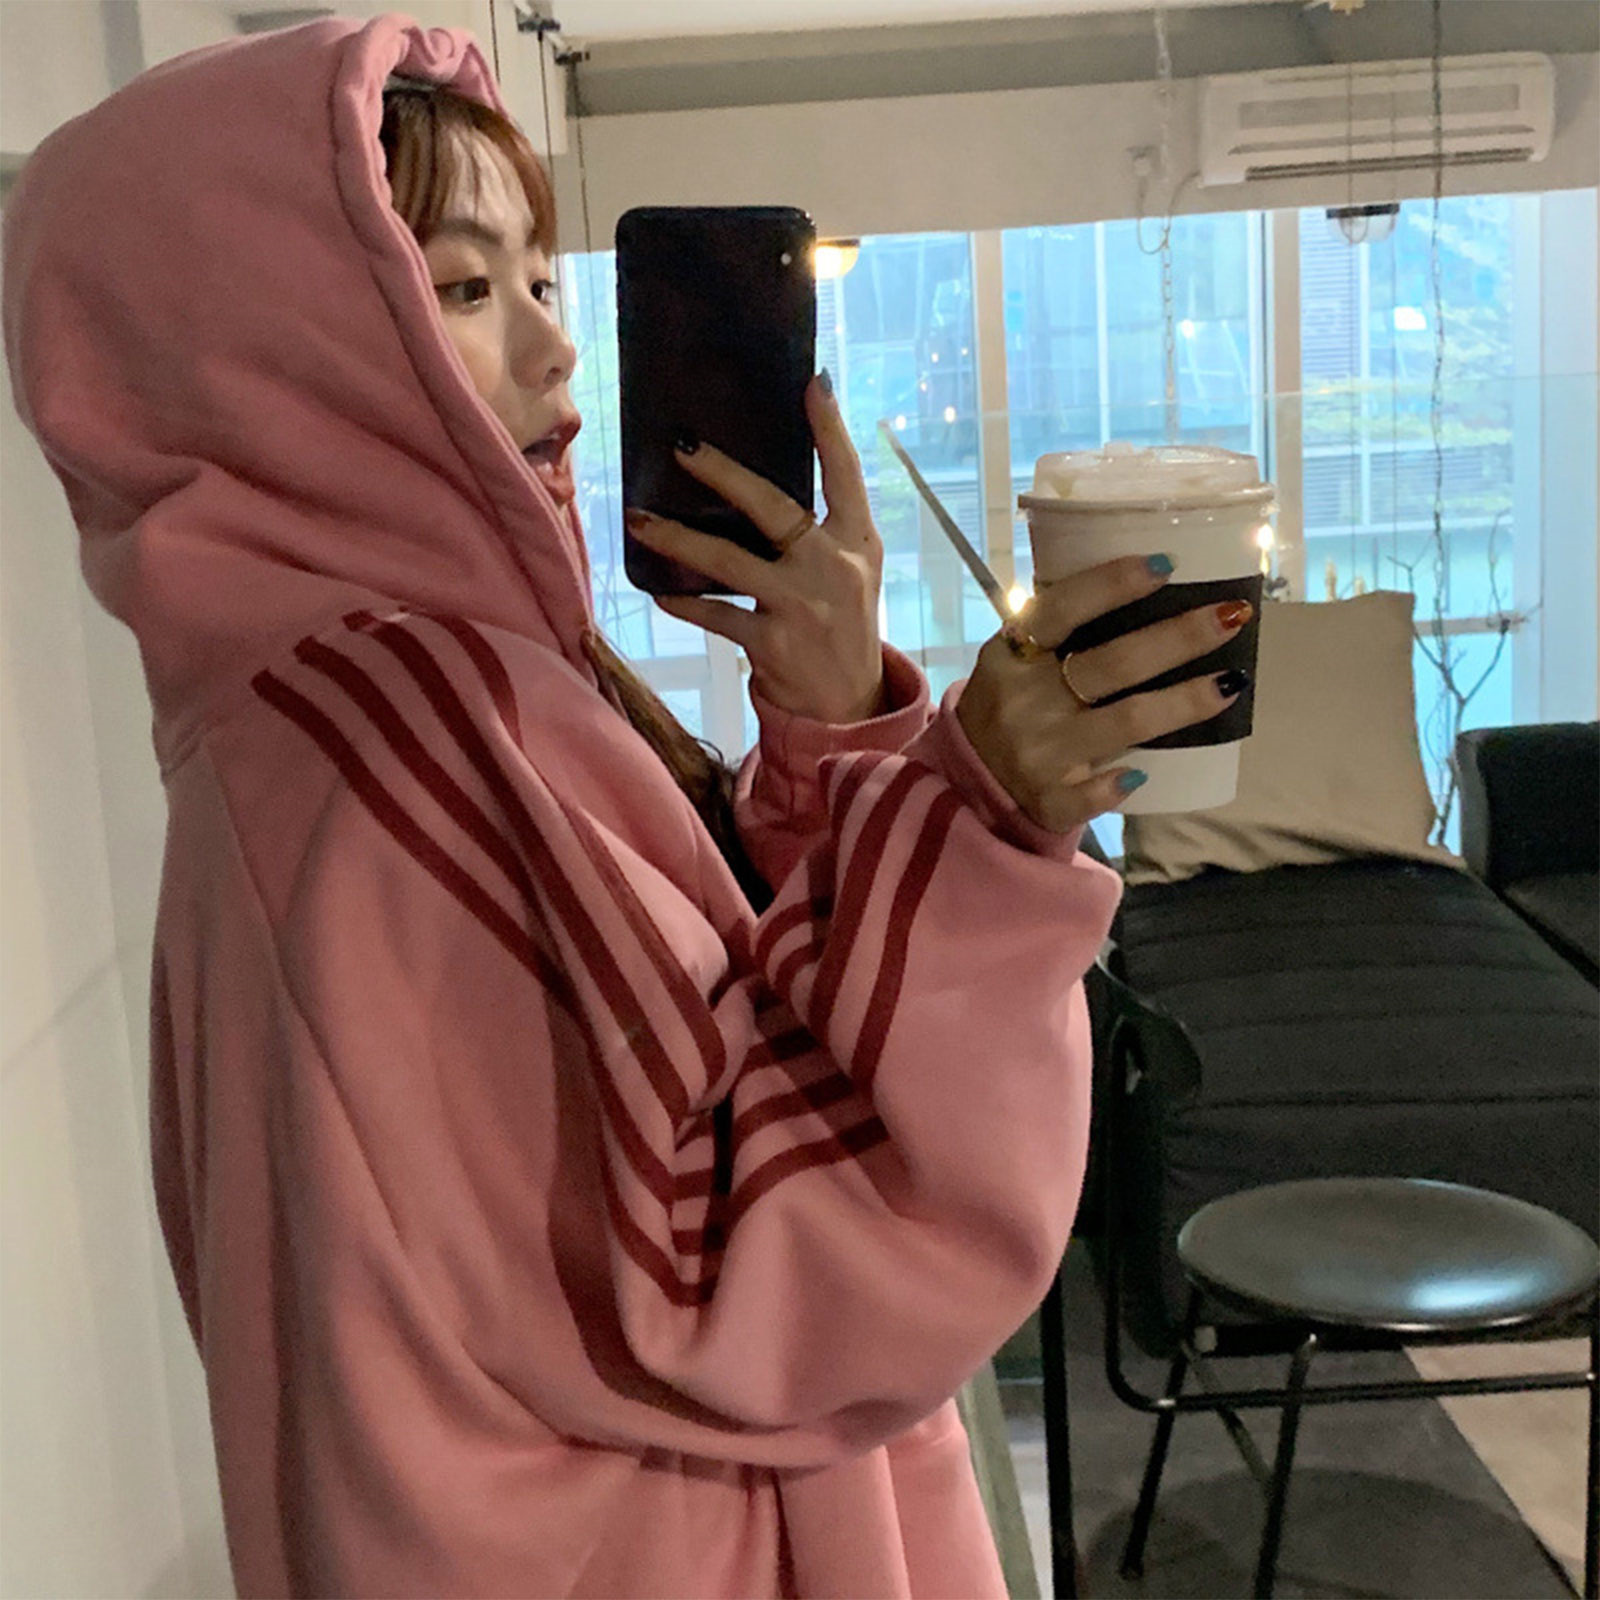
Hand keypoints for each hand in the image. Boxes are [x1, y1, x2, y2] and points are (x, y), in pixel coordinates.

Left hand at [624, 376, 885, 724]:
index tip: (811, 384)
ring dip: (679, 538)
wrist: (850, 704)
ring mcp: (801, 606)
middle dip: (725, 474)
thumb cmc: (844, 623)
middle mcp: (832, 568)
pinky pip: (717, 616)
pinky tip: (659, 592)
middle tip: (682, 444)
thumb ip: (824, 528)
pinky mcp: (772, 644)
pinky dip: (685, 603)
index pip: (846, 477)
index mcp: (858, 542)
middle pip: (774, 508)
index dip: (831, 430)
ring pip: (731, 562)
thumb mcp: (854, 570)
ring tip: (640, 519)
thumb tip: (764, 479)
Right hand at [956, 556, 1251, 832]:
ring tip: (1231, 682)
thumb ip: (1053, 627)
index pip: (1061, 609)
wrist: (967, 781)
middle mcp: (1022, 701)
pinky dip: (1119, 783)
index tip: (1168, 565)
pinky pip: (1095, 794)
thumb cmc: (1009, 703)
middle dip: (1180, 637)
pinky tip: (1147, 774)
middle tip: (1234, 615)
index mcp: (1010, 655)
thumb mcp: (1012, 658)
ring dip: (1184, 702)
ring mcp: (1037, 753)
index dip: (1112, 584)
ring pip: (1125, 722)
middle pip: (1113, 664)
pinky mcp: (1048, 801)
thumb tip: (1143, 576)